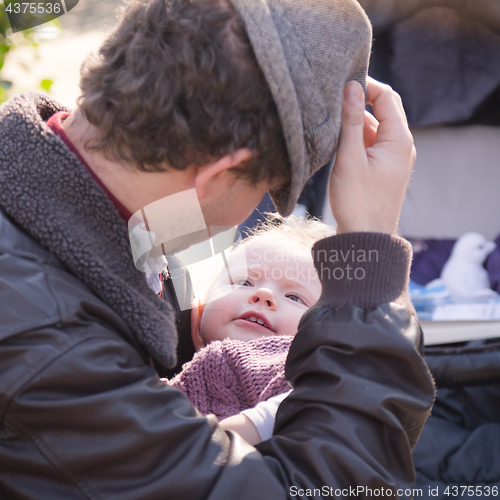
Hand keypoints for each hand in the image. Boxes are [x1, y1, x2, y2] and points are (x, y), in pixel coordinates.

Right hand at [328, 77, 415, 234]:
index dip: (366, 85)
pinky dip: (357, 137)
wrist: (365, 237)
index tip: (342, 83)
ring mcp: (394, 157)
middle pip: (384, 109)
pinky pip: (372, 143)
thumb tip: (351, 87)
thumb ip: (351, 121)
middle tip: (335, 97)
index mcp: (399, 140)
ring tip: (331, 121)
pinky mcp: (384, 168)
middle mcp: (401, 145)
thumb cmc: (357, 201)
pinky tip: (338, 141)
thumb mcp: (350, 158)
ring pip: (376, 127)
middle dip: (361, 101)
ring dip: (356, 121)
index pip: (387, 97)